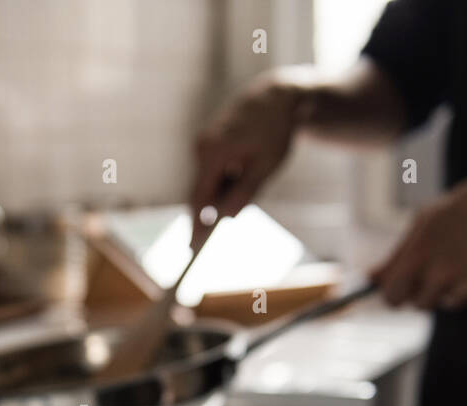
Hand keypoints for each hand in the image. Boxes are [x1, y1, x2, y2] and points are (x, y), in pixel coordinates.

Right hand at [190, 70, 305, 246]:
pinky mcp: (209, 142)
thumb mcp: (265, 166)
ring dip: (223, 192)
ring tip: (253, 171)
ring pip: (208, 181)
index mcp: (214, 153)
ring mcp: (203, 143)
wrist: (274, 96)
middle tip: (208, 239)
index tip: (193, 247)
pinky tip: (248, 165)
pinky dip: (225, 180)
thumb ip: (245, 193)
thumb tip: (226, 217)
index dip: (196, 225)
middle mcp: (202, 147)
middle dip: (208, 214)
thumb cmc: (274, 131)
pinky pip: (212, 171)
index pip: (199, 198)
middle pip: (200, 191)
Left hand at [369, 161, 466, 309]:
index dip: (393, 295)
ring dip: (455, 287)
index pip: (392, 297)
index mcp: (421, 255)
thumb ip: (396, 255)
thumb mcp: (426, 222)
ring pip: (451, 303)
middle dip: (425, 291)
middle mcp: (444, 274)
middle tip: (441, 265)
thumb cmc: (465, 208)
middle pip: (420, 305)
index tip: (398, 291)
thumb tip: (369, 280)